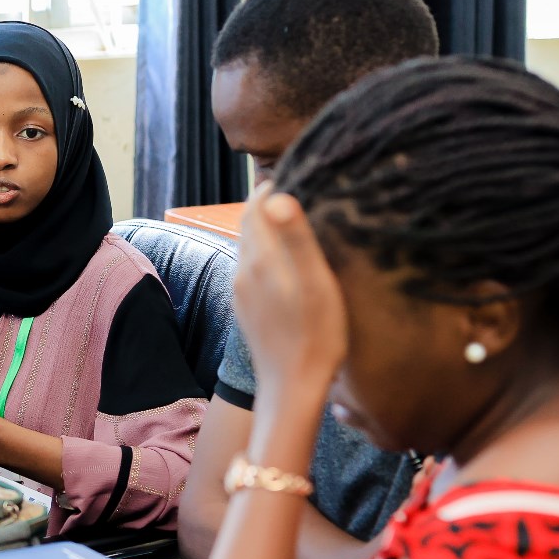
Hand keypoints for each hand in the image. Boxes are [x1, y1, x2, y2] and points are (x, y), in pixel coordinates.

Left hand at [233, 184, 346, 402]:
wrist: (291, 387)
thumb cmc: (316, 335)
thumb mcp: (316, 283)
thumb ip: (296, 238)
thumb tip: (276, 196)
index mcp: (260, 259)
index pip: (257, 208)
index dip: (272, 186)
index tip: (295, 171)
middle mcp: (244, 272)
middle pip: (250, 225)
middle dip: (267, 204)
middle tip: (296, 187)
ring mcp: (242, 292)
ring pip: (251, 247)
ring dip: (266, 228)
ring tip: (293, 218)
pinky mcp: (247, 310)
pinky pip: (253, 268)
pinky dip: (266, 253)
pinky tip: (285, 261)